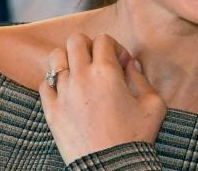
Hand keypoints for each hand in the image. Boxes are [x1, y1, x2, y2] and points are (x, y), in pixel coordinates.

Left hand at [39, 33, 166, 163]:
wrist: (111, 168)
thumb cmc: (136, 137)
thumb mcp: (153, 104)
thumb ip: (142, 78)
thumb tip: (131, 64)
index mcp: (107, 72)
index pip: (103, 39)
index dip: (115, 47)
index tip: (122, 65)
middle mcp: (82, 77)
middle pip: (75, 40)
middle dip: (88, 46)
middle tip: (98, 62)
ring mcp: (63, 94)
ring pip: (55, 58)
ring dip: (68, 60)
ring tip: (79, 74)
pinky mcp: (51, 111)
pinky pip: (44, 84)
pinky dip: (54, 83)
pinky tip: (67, 92)